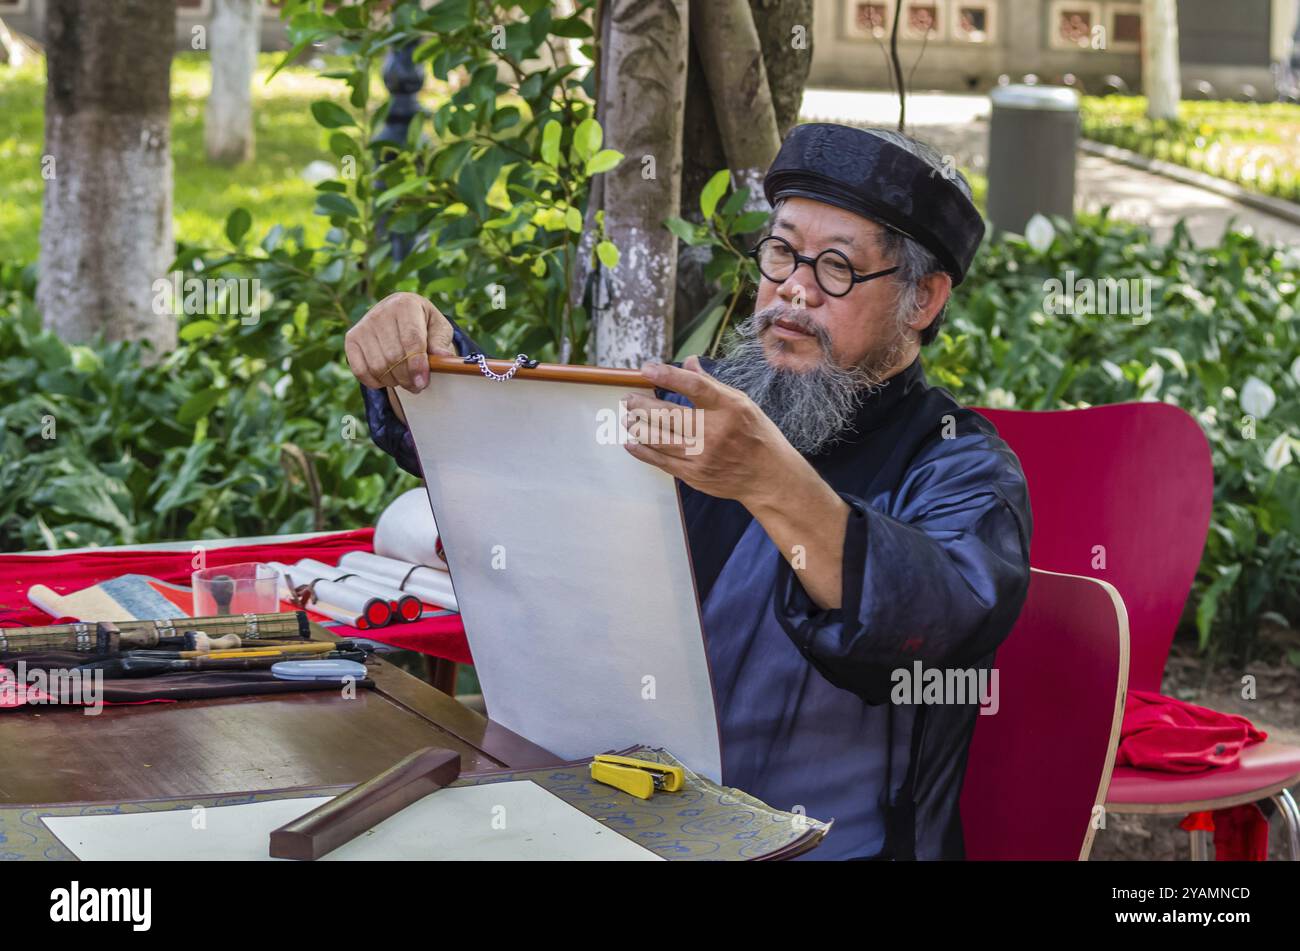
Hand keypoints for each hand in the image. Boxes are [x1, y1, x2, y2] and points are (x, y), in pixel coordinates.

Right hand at [345, 292, 454, 393]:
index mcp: (405, 305)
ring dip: (393, 381)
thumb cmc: (423, 324)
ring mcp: (363, 325)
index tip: (423, 382)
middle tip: (417, 385)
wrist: (398, 315)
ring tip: (405, 380)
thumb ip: (441, 343)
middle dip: (407, 377)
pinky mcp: (351, 338)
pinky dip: (375, 382)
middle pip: (393, 357)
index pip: (411, 340)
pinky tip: (387, 378)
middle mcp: (380, 312)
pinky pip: (360, 370)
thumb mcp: (439, 328)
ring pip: (377, 366)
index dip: (417, 364)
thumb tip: (442, 358)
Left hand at [622, 355, 805, 507]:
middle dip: (642, 405)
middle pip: (669, 414)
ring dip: (638, 427)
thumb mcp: (742, 403)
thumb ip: (711, 384)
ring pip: (660, 439)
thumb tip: (689, 362)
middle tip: (628, 399)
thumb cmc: (755, 434)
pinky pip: (662, 461)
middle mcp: (714, 431)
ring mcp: (703, 456)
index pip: (694, 386)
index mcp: (729, 408)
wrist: (768, 477)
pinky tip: (632, 442)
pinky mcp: (695, 475)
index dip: (667, 376)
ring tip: (627, 418)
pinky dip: (643, 451)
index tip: (647, 369)